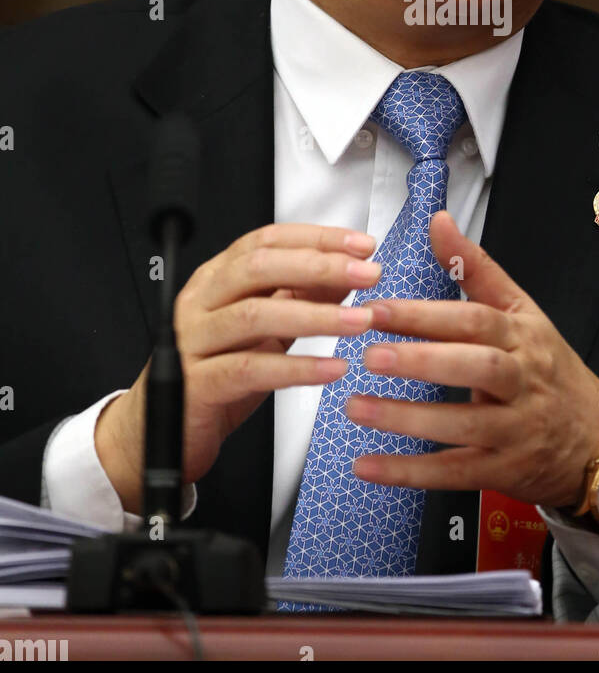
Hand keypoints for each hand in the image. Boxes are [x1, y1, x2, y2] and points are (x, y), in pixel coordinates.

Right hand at [95, 223, 378, 511]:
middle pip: (258, 268)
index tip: (361, 245)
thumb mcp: (265, 331)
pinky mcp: (196, 384)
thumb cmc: (214, 375)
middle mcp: (200, 302)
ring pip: (255, 315)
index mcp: (216, 279)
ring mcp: (192, 341)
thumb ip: (299, 298)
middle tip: (366, 275)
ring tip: (360, 321)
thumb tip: (347, 274)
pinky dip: (296, 368)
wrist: (157, 434)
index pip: (265, 241)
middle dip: (319, 266)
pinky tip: (332, 368)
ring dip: (315, 316)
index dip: (315, 239)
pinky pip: (250, 369)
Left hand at [346, 211, 598, 509]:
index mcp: (522, 336)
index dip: (427, 315)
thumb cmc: (546, 367)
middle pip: (477, 368)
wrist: (595, 438)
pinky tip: (367, 466)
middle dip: (423, 362)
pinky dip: (409, 472)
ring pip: (463, 425)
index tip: (378, 309)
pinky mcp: (503, 471)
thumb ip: (476, 268)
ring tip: (356, 407)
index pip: (476, 320)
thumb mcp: (521, 311)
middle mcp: (523, 380)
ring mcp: (516, 429)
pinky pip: (453, 473)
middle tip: (370, 355)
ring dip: (407, 419)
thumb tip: (438, 221)